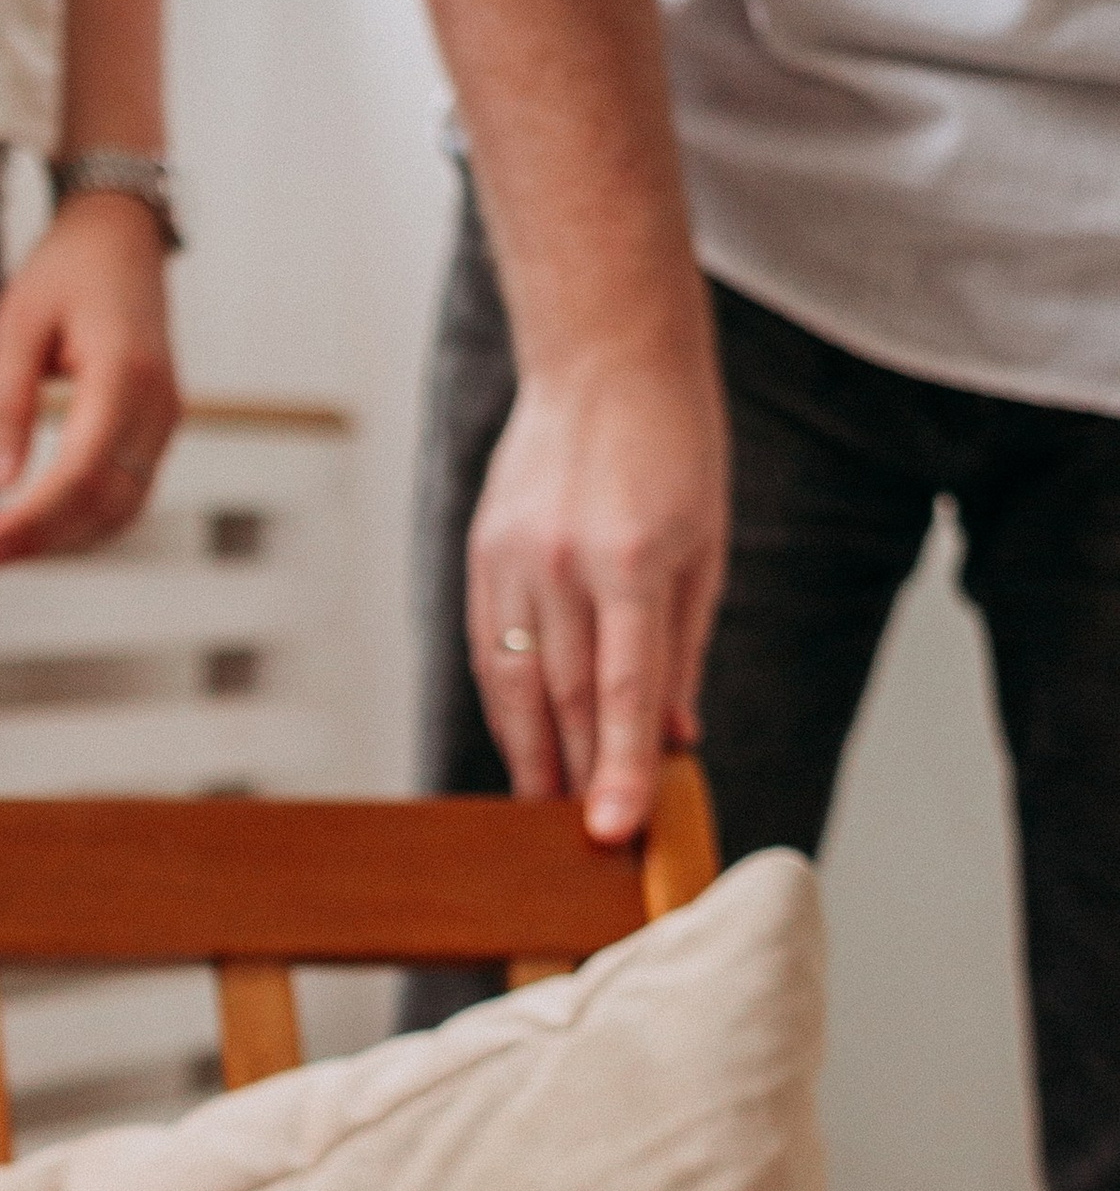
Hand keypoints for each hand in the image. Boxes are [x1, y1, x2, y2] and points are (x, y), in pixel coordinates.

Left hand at [0, 192, 179, 574]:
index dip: (31, 519)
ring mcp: (166, 419)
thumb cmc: (65, 271)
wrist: (122, 236)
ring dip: (64, 540)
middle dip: (42, 540)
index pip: (81, 471)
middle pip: (104, 502)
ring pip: (121, 509)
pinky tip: (40, 528)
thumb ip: (6, 402)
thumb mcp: (16, 322)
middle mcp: (157, 404)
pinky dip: (85, 521)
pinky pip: (127, 492)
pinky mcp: (159, 428)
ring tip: (2, 549)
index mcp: (123, 371)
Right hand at [466, 338, 727, 844]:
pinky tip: (522, 737)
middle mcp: (563, 563)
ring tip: (547, 805)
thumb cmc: (673, 440)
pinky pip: (490, 649)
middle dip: (577, 776)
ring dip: (532, 753)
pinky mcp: (482, 552)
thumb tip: (671, 733)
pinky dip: (506, 702)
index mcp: (633, 558)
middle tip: (588, 838)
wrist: (603, 352)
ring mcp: (512, 558)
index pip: (623, 690)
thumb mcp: (707, 543)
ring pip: (515, 685)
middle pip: (565, 700)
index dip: (619, 768)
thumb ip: (684, 646)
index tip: (616, 829)